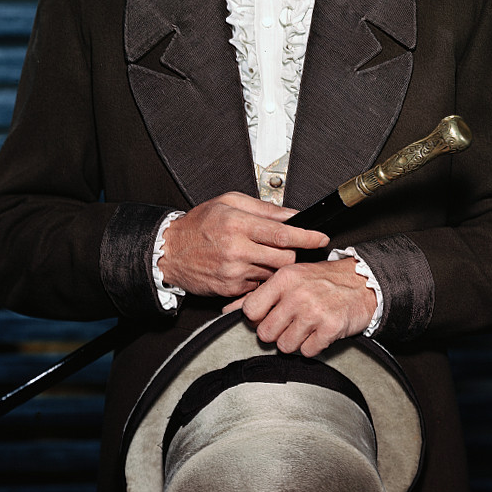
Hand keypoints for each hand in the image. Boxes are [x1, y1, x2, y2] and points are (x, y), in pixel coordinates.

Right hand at [159, 191, 327, 299]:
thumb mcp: (228, 202)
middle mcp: (237, 250)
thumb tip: (292, 214)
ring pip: (274, 273)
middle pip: (284, 258)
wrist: (170, 252)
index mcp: (238, 224)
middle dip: (291, 253)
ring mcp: (234, 272)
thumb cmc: (198, 224)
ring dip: (275, 265)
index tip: (321, 238)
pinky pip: (259, 285)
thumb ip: (263, 208)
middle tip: (285, 247)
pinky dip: (260, 277)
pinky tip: (249, 266)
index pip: (283, 234)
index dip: (307, 237)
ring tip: (261, 255)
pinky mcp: (231, 289)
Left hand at [223, 256, 376, 356]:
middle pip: (265, 333)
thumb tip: (228, 311)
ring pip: (284, 346)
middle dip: (275, 333)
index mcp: (284, 278)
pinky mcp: (331, 328)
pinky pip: (307, 351)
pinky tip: (317, 332)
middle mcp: (298, 294)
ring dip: (293, 342)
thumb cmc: (322, 281)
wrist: (362, 283)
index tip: (266, 316)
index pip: (250, 310)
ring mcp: (315, 311)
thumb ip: (258, 294)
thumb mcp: (289, 278)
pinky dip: (311, 346)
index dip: (256, 318)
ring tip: (304, 328)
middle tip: (288, 324)